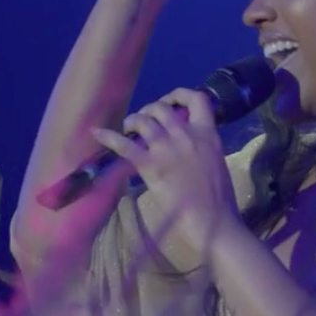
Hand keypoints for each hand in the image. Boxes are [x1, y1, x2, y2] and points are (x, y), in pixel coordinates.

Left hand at [91, 88, 241, 263]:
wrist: (214, 220)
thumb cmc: (219, 199)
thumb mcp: (216, 162)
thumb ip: (201, 147)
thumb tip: (187, 143)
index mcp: (208, 134)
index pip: (197, 99)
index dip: (179, 95)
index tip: (170, 103)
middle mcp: (186, 135)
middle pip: (161, 108)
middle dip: (149, 110)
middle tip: (144, 122)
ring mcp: (167, 149)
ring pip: (143, 120)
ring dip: (132, 121)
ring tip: (128, 128)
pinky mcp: (151, 166)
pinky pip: (124, 145)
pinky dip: (108, 137)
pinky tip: (96, 133)